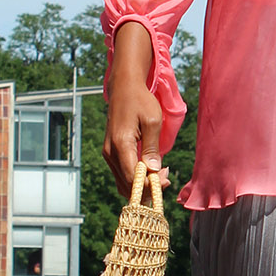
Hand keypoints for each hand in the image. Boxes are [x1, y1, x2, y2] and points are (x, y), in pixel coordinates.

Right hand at [103, 22, 169, 196]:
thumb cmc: (140, 101)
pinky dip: (135, 178)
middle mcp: (110, 152)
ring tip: (161, 174)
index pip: (133, 177)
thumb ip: (152, 147)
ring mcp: (108, 154)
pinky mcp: (110, 153)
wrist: (124, 88)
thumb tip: (154, 170)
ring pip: (122, 182)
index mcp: (120, 144)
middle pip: (126, 184)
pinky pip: (122, 174)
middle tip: (167, 178)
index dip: (149, 186)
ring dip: (142, 184)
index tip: (166, 181)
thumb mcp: (152, 121)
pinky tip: (150, 169)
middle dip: (147, 187)